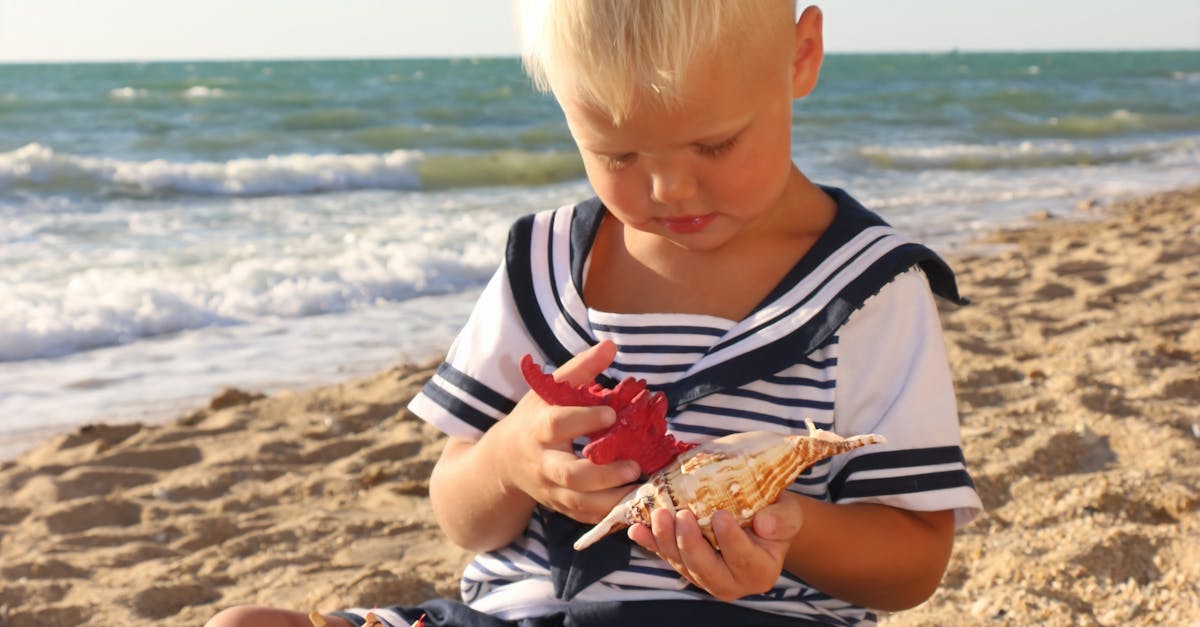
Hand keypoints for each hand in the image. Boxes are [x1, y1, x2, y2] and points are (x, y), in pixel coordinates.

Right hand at [485, 341, 640, 523]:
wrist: (504, 462)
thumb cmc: (533, 418)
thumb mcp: (548, 390)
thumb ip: (580, 369)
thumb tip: (610, 346)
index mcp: (536, 430)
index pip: (556, 425)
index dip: (582, 420)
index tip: (611, 414)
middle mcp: (542, 464)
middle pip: (569, 475)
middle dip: (602, 474)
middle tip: (635, 466)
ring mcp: (551, 490)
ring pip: (580, 504)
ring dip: (612, 501)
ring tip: (643, 491)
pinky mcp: (561, 508)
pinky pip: (586, 517)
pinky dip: (609, 515)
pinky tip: (636, 506)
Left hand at [627, 493, 805, 600]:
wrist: (760, 519)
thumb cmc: (775, 514)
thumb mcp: (789, 513)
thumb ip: (782, 520)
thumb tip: (764, 524)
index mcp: (760, 572)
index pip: (744, 560)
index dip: (730, 540)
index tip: (719, 515)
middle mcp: (731, 583)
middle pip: (706, 570)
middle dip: (690, 544)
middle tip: (682, 515)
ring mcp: (705, 577)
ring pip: (682, 565)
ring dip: (666, 541)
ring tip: (659, 515)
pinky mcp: (685, 566)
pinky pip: (665, 557)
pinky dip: (650, 543)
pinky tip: (636, 530)